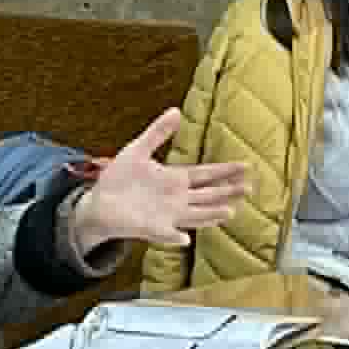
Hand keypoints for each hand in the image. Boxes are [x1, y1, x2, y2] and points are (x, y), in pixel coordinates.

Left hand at [69, 108, 250, 254]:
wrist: (99, 202)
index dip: (225, 171)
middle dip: (228, 191)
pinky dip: (174, 236)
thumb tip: (177, 111)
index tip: (246, 166)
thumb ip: (158, 133)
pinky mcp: (150, 228)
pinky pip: (165, 233)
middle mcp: (177, 199)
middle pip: (208, 195)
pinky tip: (185, 237)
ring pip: (195, 215)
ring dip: (211, 214)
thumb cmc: (120, 178)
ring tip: (230, 212)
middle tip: (249, 188)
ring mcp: (166, 215)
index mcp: (175, 179)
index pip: (206, 174)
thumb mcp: (138, 149)